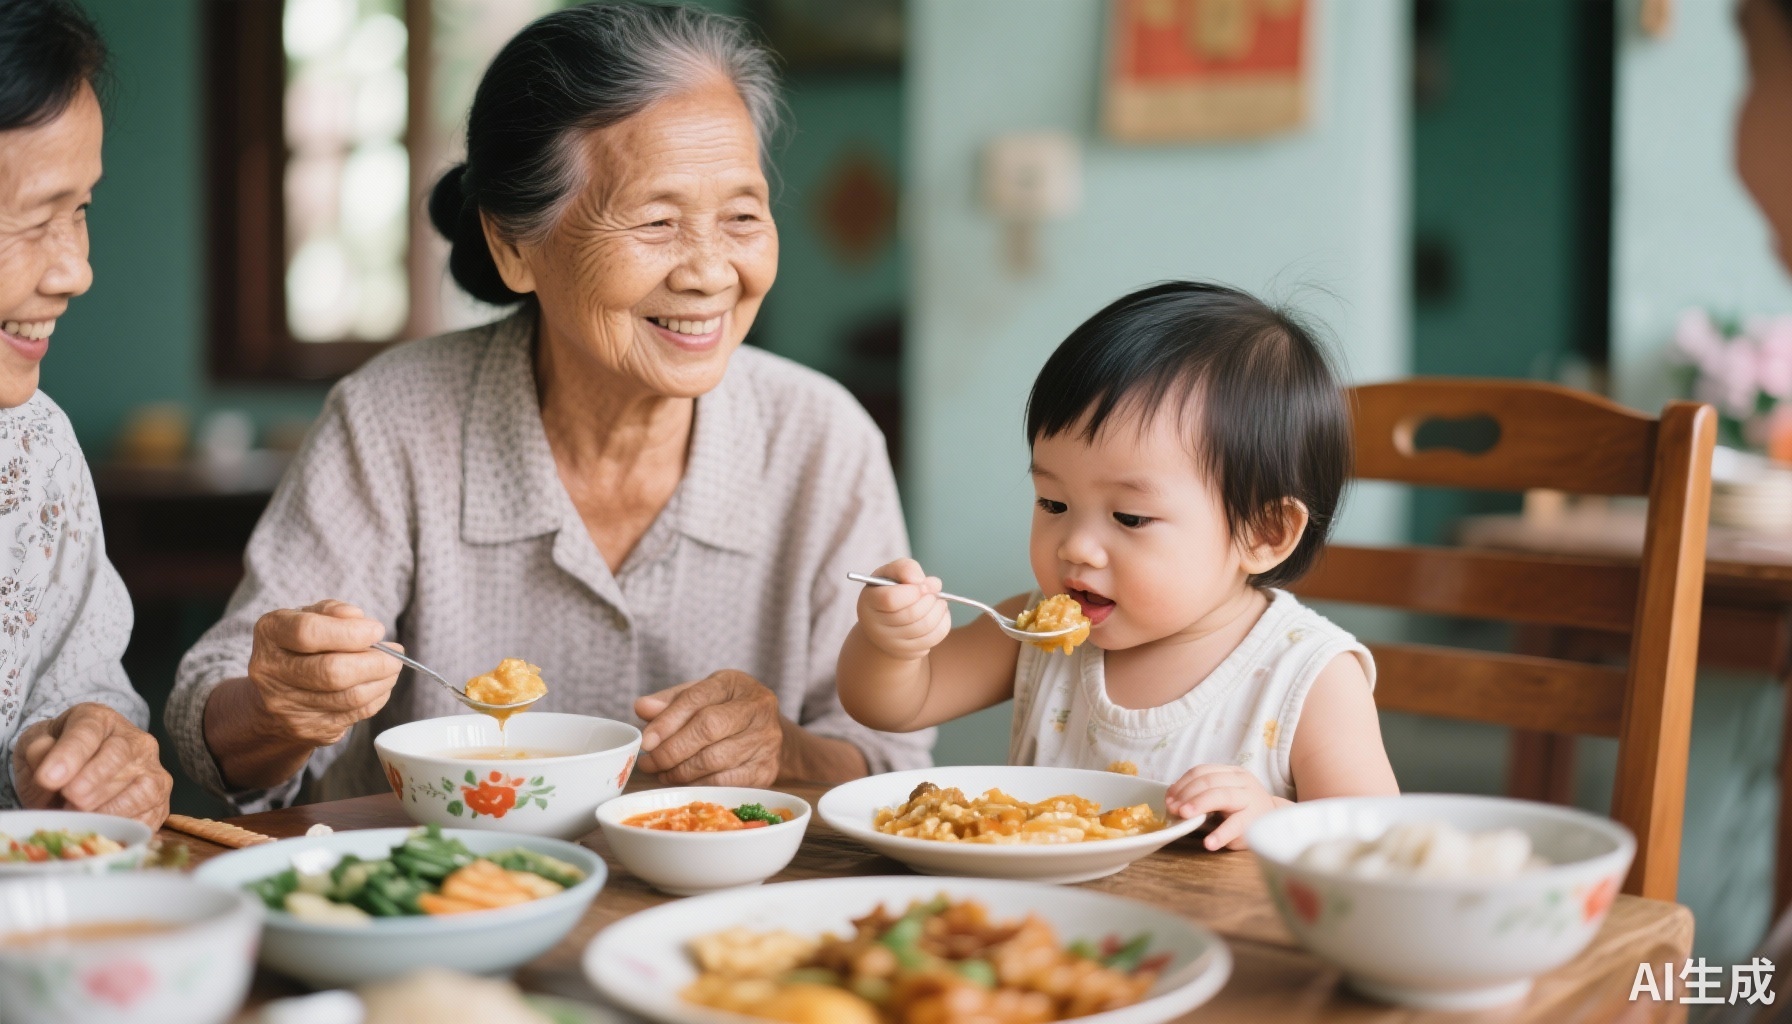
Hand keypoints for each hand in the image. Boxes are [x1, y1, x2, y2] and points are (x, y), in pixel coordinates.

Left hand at [11, 703, 172, 827]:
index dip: (69, 755)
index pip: (88, 731)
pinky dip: (122, 826)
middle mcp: (134, 739)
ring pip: (139, 788)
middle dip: (89, 783)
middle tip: (66, 800)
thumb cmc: (57, 759)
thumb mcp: (37, 746)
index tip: (48, 778)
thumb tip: (50, 774)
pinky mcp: (161, 799)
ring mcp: (152, 768)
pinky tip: (99, 825)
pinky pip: (149, 814)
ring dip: (105, 808)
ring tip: (78, 814)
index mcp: (99, 719)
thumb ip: (38, 753)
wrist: (80, 775)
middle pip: (118, 756)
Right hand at [247, 600, 398, 748]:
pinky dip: (377, 698)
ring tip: (392, 667)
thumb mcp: (309, 617)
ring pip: (348, 697)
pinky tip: (380, 685)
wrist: (275, 695)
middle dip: (375, 662)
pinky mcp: (307, 728)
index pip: (308, 632)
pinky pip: (354, 714)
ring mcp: (286, 705)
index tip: (377, 630)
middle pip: (332, 671)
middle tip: (395, 654)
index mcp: (271, 633)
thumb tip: (358, 617)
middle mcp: (271, 671)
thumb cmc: (300, 646)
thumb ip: (333, 611)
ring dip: (382, 681)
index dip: (349, 632)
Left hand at [633, 670, 781, 785]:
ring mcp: (765, 740)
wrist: (769, 733)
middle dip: (671, 750)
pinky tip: (682, 782)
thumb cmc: (726, 710)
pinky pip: (724, 782)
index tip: (646, 740)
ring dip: (680, 771)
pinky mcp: (766, 770)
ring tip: (661, 772)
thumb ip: (671, 702)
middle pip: (707, 729)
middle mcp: (756, 708)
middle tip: (649, 762)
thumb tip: (642, 708)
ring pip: (714, 760)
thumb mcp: (701, 696)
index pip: (697, 698)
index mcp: (735, 683)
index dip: (667, 721)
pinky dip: (698, 785)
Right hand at [856, 558, 950, 660]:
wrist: (884, 622)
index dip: (912, 590)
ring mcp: (891, 643)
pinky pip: (934, 638)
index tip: (922, 585)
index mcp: (869, 603)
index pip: (891, 599)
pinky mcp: (906, 653)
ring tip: (938, 600)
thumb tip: (921, 581)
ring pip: (925, 626)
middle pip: (912, 614)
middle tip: (933, 591)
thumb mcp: (891, 573)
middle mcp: (876, 627)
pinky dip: (943, 623)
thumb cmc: (890, 591)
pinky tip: (939, 614)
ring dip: (939, 609)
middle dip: (929, 599)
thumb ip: (905, 569)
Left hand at [1166, 764, 1285, 850]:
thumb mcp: (1224, 795)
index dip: (1182, 784)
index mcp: (1232, 773)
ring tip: (1184, 817)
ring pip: (1222, 796)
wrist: (1276, 824)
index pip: (1202, 771)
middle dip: (1187, 794)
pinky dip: (1220, 834)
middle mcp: (1242, 783)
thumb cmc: (1243, 810)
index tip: (1169, 798)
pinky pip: (1236, 826)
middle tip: (1173, 809)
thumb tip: (1172, 800)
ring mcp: (1250, 800)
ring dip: (1199, 805)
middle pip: (1209, 782)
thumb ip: (1202, 794)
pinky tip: (1208, 843)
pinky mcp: (1255, 822)